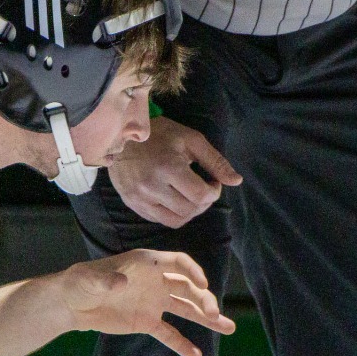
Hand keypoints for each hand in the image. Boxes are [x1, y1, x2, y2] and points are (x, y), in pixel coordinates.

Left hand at [53, 248, 235, 355]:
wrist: (72, 304)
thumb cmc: (80, 282)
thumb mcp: (89, 279)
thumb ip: (106, 280)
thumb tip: (120, 284)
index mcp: (147, 264)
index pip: (178, 263)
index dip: (193, 272)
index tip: (203, 285)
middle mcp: (157, 281)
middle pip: (188, 288)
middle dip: (203, 300)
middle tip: (214, 315)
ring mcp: (154, 302)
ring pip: (186, 309)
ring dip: (206, 318)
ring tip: (229, 328)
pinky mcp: (147, 322)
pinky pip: (169, 333)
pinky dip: (182, 344)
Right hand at [107, 116, 242, 227]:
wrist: (119, 135)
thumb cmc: (161, 134)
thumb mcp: (191, 140)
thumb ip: (215, 161)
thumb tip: (236, 181)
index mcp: (168, 167)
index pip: (201, 196)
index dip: (214, 192)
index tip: (212, 181)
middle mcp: (152, 187)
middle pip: (190, 210)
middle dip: (204, 202)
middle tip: (203, 187)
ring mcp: (140, 198)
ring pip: (176, 220)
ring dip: (190, 211)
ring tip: (190, 195)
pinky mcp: (132, 204)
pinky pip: (160, 220)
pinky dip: (173, 214)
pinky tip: (175, 198)